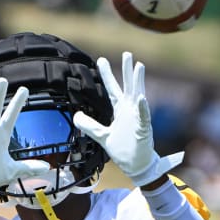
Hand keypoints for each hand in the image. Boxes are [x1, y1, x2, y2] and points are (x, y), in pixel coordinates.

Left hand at [73, 52, 182, 186]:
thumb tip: (76, 116)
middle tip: (126, 53)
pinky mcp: (143, 129)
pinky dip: (142, 108)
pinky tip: (140, 98)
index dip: (106, 75)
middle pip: (127, 87)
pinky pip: (143, 117)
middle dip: (126, 70)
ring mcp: (138, 118)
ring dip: (138, 81)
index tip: (101, 60)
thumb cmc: (124, 149)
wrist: (137, 165)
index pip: (112, 89)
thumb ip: (90, 126)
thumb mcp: (102, 136)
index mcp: (120, 110)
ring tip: (138, 66)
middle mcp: (130, 110)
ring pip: (138, 96)